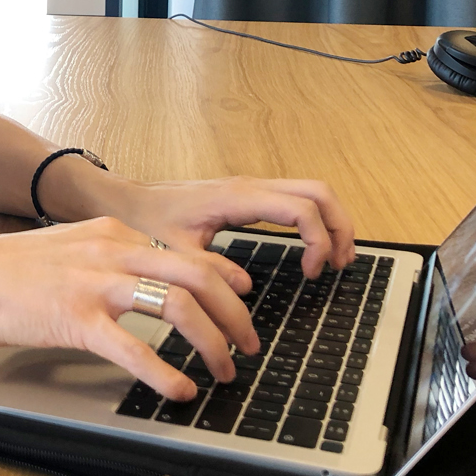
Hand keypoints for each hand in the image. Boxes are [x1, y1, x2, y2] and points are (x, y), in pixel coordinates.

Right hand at [0, 216, 257, 402]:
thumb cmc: (9, 271)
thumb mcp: (70, 246)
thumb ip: (110, 257)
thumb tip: (149, 279)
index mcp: (114, 232)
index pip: (188, 251)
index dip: (228, 277)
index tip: (245, 298)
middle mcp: (112, 250)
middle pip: (198, 274)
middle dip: (235, 312)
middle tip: (249, 343)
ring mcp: (95, 283)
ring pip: (177, 304)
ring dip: (211, 341)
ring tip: (223, 369)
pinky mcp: (76, 318)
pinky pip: (135, 347)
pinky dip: (166, 373)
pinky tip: (179, 390)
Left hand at [114, 176, 357, 277]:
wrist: (133, 201)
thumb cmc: (151, 223)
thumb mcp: (175, 252)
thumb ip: (206, 270)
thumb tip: (244, 289)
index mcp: (238, 197)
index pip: (300, 208)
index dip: (318, 240)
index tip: (311, 273)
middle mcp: (251, 186)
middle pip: (319, 191)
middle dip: (340, 226)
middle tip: (341, 265)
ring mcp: (253, 187)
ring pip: (312, 191)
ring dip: (332, 221)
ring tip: (336, 260)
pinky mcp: (251, 195)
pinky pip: (296, 198)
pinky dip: (315, 220)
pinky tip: (313, 249)